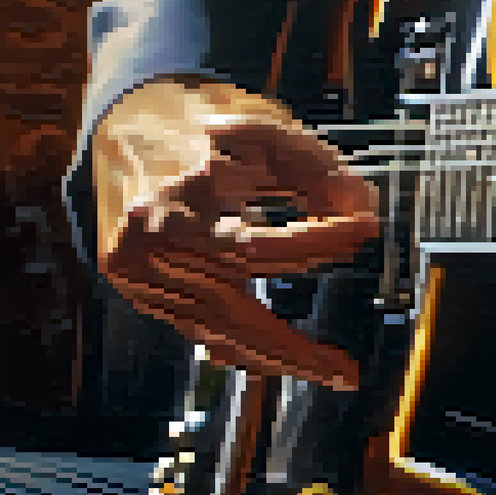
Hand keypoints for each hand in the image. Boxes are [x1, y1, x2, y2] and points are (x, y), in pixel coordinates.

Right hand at [94, 81, 378, 389]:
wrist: (129, 122)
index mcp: (175, 197)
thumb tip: (366, 216)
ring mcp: (137, 267)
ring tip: (330, 372)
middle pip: (229, 310)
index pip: (257, 242)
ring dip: (274, 355)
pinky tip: (281, 361)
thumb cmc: (210, 127)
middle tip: (347, 372)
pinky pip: (195, 326)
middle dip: (292, 345)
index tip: (366, 231)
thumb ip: (320, 170)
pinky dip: (239, 346)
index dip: (318, 241)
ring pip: (215, 327)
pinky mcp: (137, 283)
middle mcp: (148, 239)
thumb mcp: (267, 129)